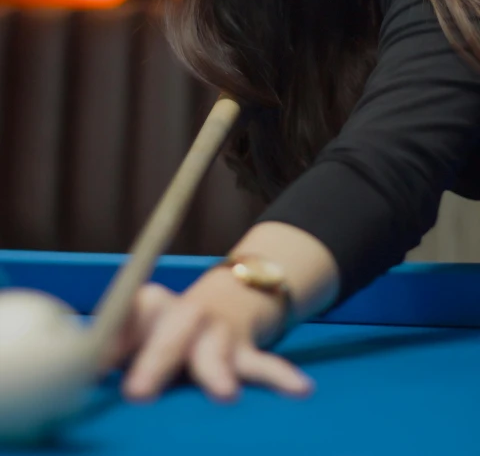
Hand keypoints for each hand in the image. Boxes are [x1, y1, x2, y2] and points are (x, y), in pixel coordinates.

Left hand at [105, 271, 314, 402]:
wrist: (236, 292)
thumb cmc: (175, 326)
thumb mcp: (145, 327)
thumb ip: (116, 346)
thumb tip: (86, 371)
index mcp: (155, 307)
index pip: (131, 313)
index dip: (113, 338)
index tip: (96, 365)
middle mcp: (186, 314)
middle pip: (171, 333)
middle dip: (156, 362)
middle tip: (139, 391)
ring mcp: (220, 332)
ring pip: (216, 352)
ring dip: (217, 371)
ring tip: (224, 394)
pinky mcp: (248, 350)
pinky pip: (266, 364)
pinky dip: (281, 377)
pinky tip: (300, 389)